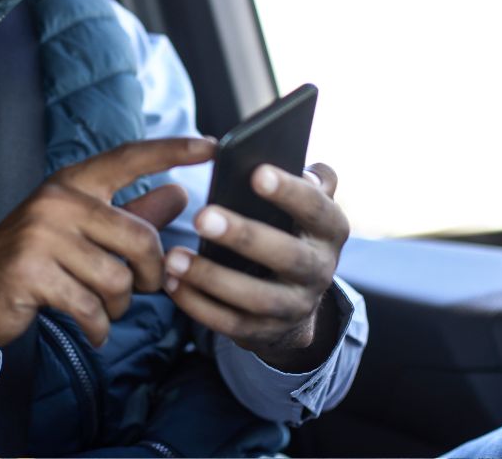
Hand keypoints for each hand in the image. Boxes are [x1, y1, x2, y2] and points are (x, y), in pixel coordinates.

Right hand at [0, 137, 216, 394]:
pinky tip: (92, 329)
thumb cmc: (34, 261)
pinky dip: (99, 327)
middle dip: (150, 275)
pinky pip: (91, 307)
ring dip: (119, 305)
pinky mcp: (31, 272)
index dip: (173, 150)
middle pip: (140, 238)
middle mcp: (57, 200)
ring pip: (118, 278)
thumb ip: (133, 212)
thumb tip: (179, 192)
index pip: (130, 157)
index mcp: (72, 183)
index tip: (214, 145)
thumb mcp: (82, 230)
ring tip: (102, 307)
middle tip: (140, 288)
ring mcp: (41, 234)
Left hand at [163, 163, 348, 370]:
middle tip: (201, 217)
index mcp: (330, 232)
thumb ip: (313, 182)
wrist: (297, 304)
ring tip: (172, 256)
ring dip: (211, 277)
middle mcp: (319, 272)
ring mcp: (293, 307)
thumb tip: (308, 168)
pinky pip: (229, 323)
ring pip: (254, 297)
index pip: (317, 210)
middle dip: (243, 236)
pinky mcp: (263, 333)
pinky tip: (171, 282)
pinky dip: (198, 305)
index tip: (256, 172)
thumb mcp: (309, 208)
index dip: (290, 193)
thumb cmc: (291, 233)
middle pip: (287, 256)